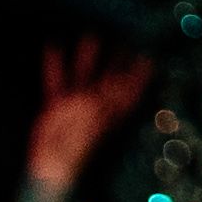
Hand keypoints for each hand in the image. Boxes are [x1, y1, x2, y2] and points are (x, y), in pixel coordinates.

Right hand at [26, 38, 148, 190]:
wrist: (52, 164)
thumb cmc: (78, 145)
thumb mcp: (99, 119)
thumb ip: (110, 99)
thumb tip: (122, 80)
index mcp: (110, 111)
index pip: (130, 91)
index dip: (140, 77)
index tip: (148, 58)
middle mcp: (96, 105)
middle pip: (109, 80)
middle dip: (116, 63)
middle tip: (123, 41)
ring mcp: (76, 105)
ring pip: (83, 76)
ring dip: (86, 58)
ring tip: (90, 37)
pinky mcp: (56, 106)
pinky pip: (57, 82)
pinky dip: (54, 65)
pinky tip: (53, 47)